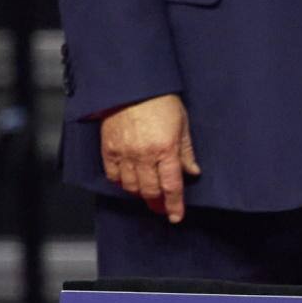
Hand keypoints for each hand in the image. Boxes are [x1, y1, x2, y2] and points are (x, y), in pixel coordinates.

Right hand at [100, 93, 197, 221]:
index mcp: (166, 149)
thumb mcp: (182, 124)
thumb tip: (193, 172)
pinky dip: (121, 182)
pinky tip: (129, 181)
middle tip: (161, 207)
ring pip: (131, 186)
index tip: (175, 216)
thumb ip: (186, 151)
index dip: (174, 204)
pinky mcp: (108, 149)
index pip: (171, 186)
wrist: (132, 86)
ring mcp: (124, 153)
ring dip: (140, 193)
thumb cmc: (160, 100)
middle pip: (150, 190)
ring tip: (147, 193)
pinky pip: (113, 175)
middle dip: (157, 203)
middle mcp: (144, 155)